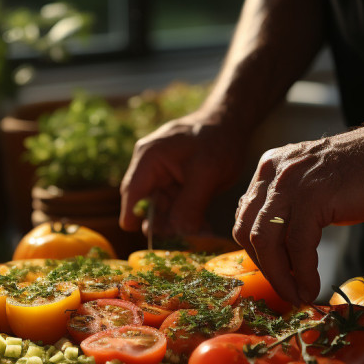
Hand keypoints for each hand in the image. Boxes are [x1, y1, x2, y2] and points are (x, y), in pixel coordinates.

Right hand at [119, 113, 246, 237]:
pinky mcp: (176, 183)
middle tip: (180, 240)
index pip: (132, 192)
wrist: (232, 123)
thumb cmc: (217, 140)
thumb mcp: (206, 172)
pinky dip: (186, 217)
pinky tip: (202, 226)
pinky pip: (175, 205)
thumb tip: (180, 232)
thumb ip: (190, 203)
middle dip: (162, 224)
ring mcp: (163, 175)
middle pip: (147, 204)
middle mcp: (150, 167)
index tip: (139, 234)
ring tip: (198, 233)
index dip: (131, 216)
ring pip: (163, 208)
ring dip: (177, 223)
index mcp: (148, 158)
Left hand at [232, 126, 363, 305]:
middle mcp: (274, 173)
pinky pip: (298, 246)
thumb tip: (280, 252)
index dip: (256, 253)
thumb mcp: (313, 186)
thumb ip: (290, 209)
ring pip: (267, 241)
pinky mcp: (314, 197)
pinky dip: (303, 273)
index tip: (275, 274)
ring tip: (297, 295)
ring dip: (280, 277)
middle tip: (285, 291)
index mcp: (269, 169)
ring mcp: (291, 183)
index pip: (245, 219)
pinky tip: (312, 287)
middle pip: (249, 232)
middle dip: (265, 268)